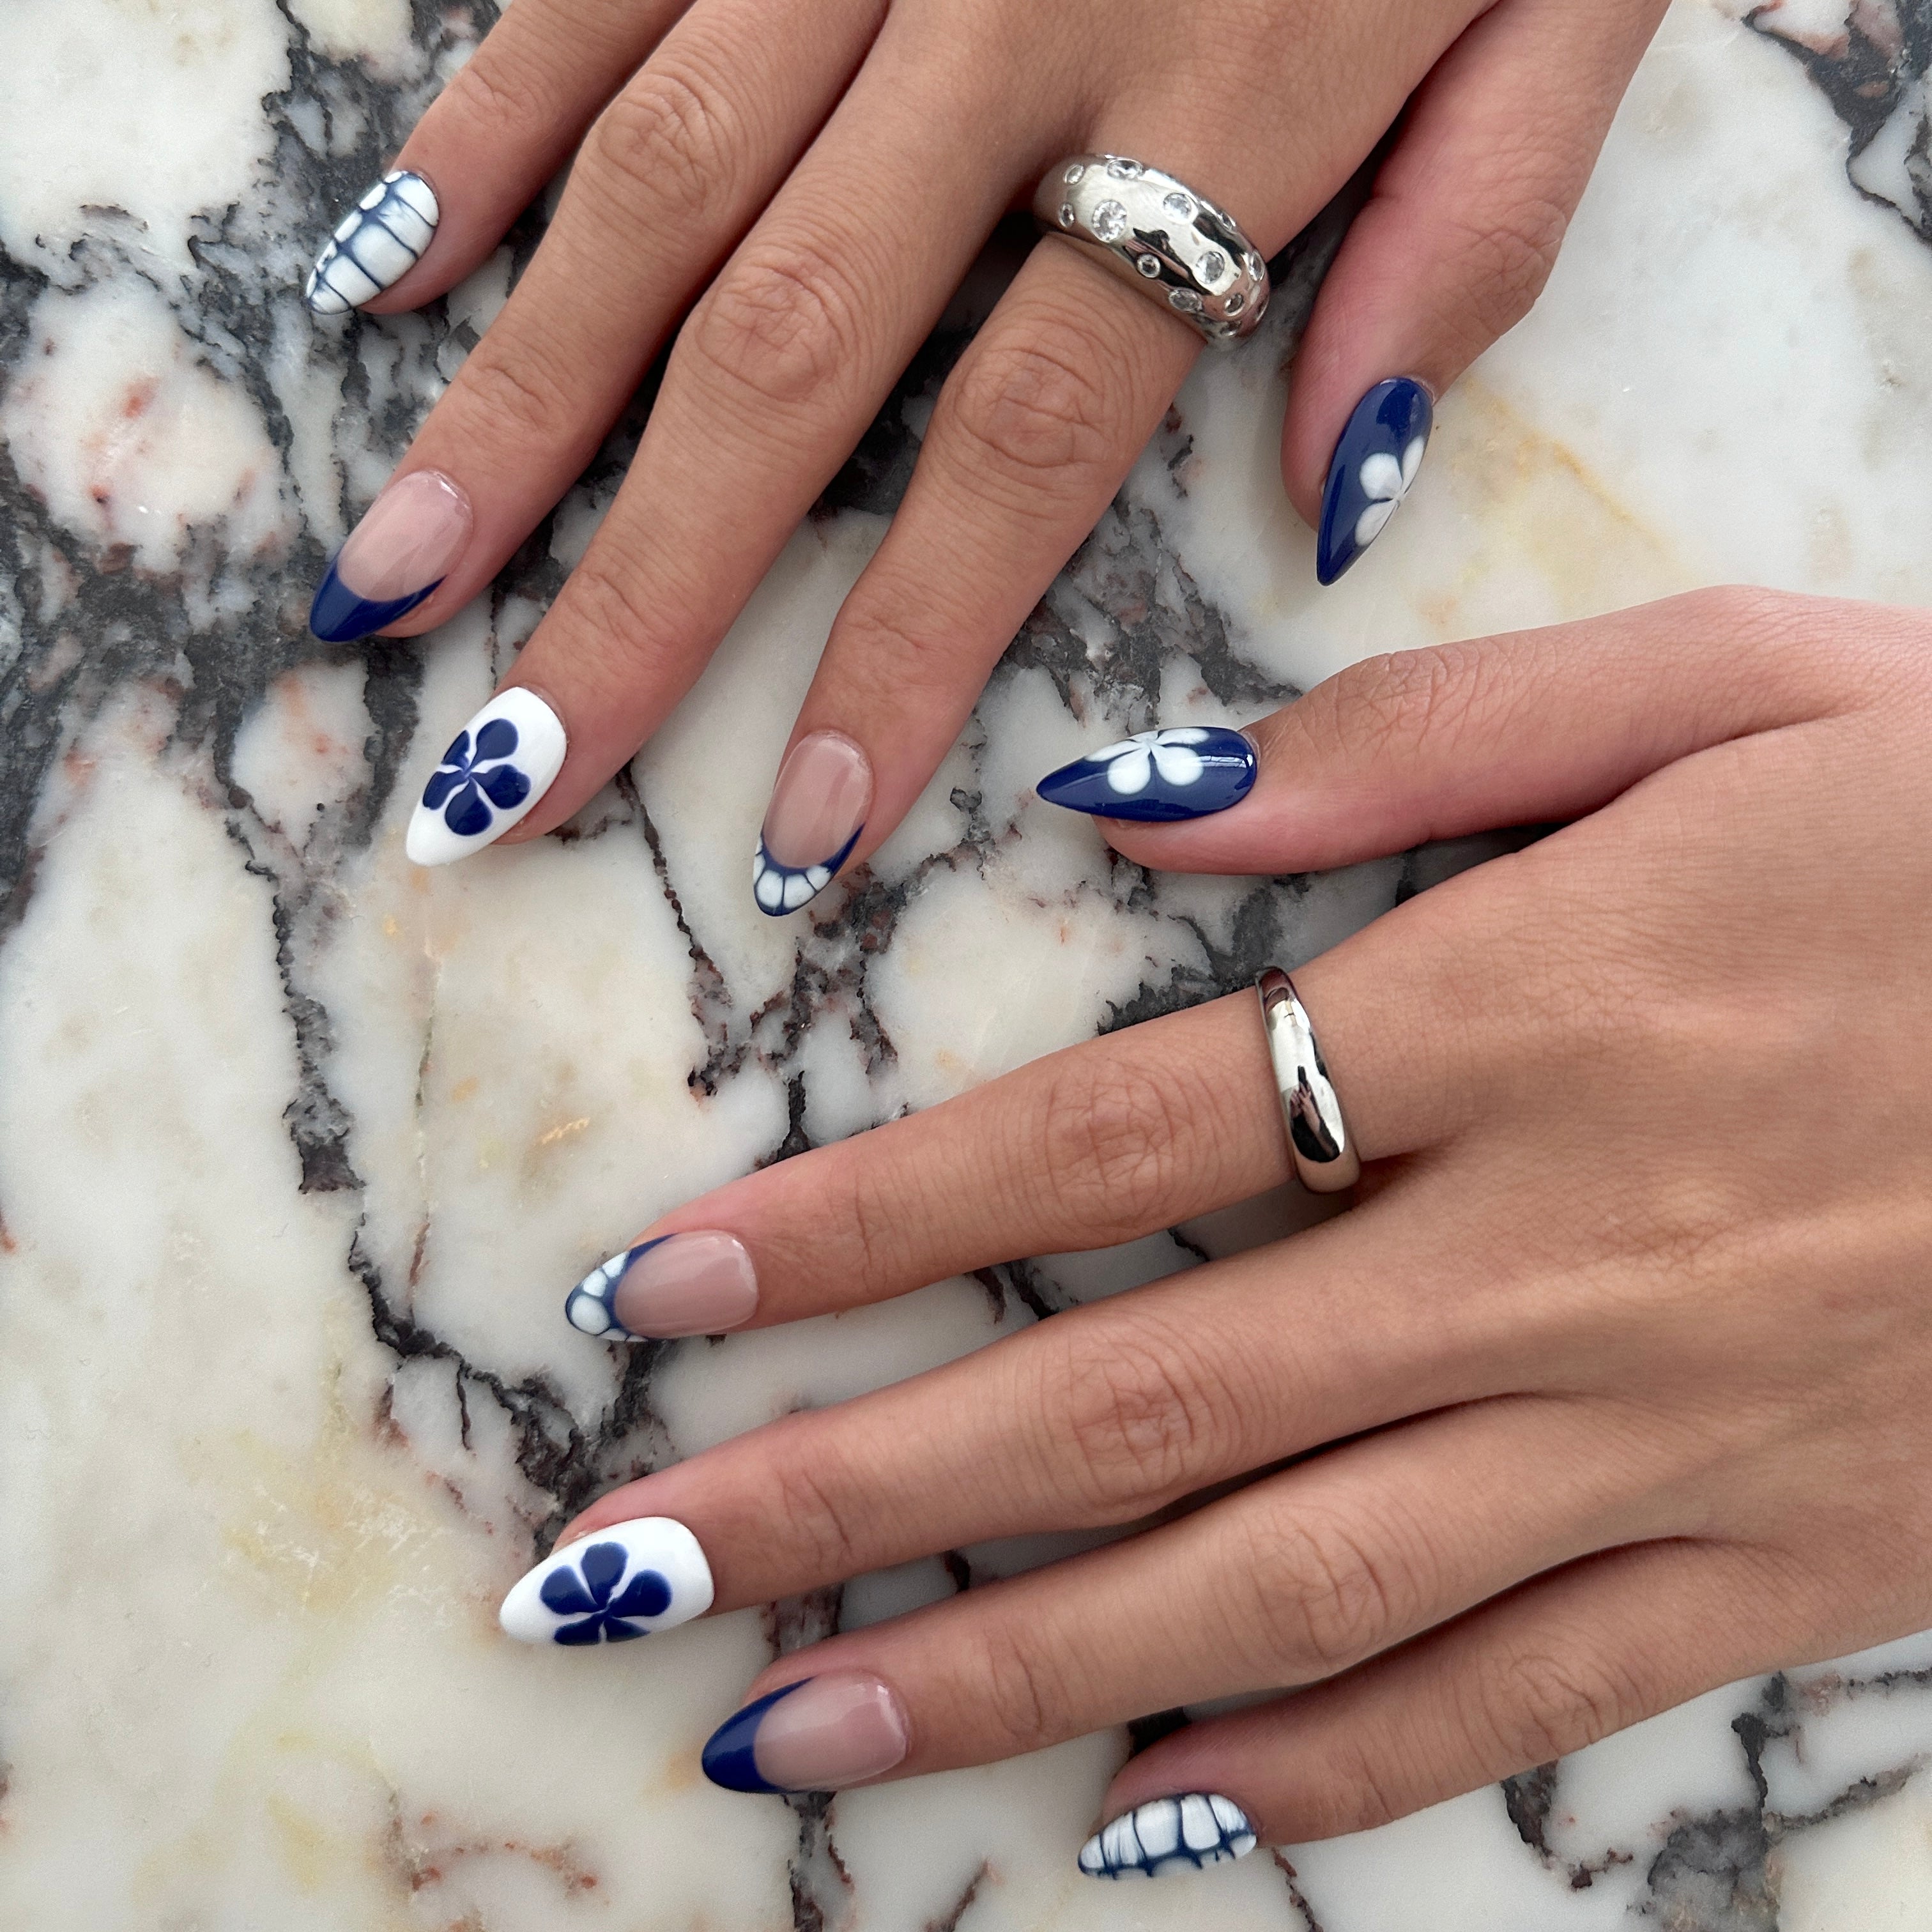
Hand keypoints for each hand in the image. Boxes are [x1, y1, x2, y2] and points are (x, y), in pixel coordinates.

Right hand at [304, 0, 1665, 901]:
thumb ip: (1468, 242)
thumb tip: (1339, 497)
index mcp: (1228, 91)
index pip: (1030, 443)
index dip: (899, 648)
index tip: (801, 825)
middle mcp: (1013, 8)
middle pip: (787, 355)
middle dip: (635, 583)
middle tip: (507, 766)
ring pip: (653, 189)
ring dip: (513, 404)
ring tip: (394, 576)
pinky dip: (489, 130)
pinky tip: (383, 276)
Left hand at [506, 587, 1931, 1874]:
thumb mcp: (1738, 682)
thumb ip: (1417, 745)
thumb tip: (1126, 813)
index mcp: (1531, 1010)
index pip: (1112, 1143)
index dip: (870, 1225)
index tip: (672, 1294)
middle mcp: (1572, 1248)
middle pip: (1143, 1402)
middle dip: (858, 1501)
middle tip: (627, 1576)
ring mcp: (1682, 1429)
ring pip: (1289, 1592)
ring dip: (1014, 1673)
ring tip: (787, 1733)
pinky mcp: (1793, 1553)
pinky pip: (1519, 1694)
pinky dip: (1319, 1772)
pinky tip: (1134, 1815)